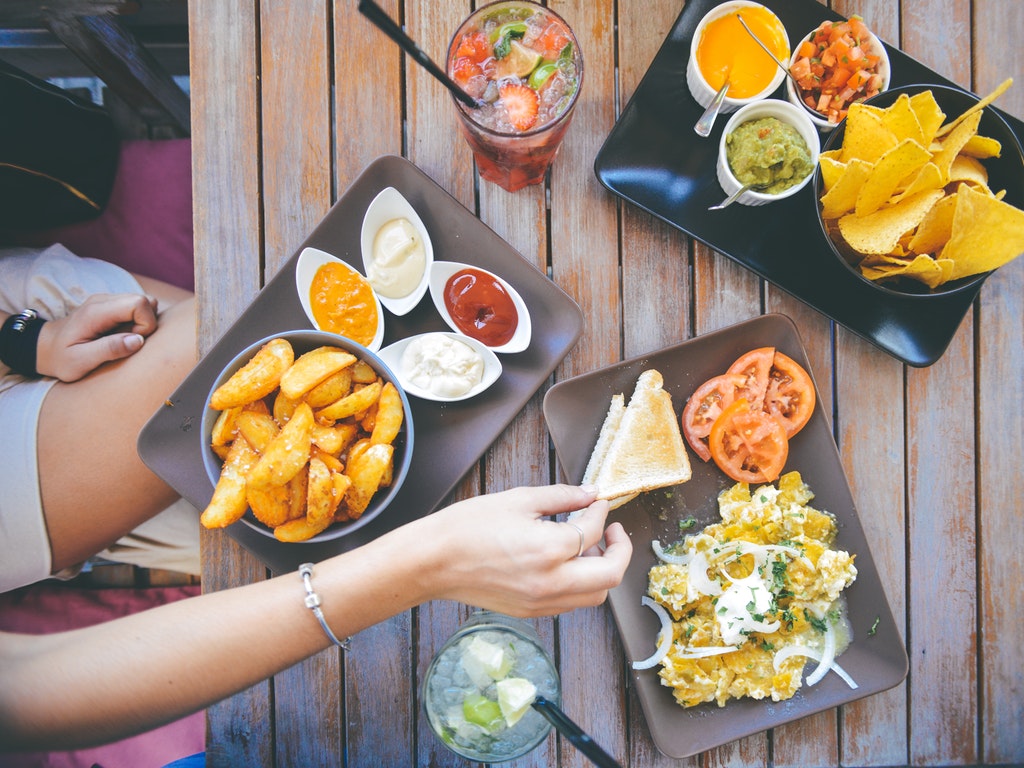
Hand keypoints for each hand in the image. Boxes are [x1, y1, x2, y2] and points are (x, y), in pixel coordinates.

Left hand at [35, 293, 159, 381]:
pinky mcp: (111, 305)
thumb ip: (109, 350)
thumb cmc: (61, 358)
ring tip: (123, 339)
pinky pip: (137, 308)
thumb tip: (138, 340)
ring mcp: (107, 300)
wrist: (44, 347)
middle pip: (146, 300)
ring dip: (143, 323)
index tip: (132, 342)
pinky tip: (121, 335)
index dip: (145, 324)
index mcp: (97, 312)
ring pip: (145, 303)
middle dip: (147, 324)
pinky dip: (137, 322)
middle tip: (127, 341)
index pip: (139, 303)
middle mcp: (104, 300)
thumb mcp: (80, 361)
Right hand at [423, 484, 632, 616]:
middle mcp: (551, 582)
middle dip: (620, 550)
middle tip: (613, 530)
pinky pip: (571, 603)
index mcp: (549, 550)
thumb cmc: (468, 527)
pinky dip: (581, 584)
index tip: (597, 502)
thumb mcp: (519, 500)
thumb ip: (562, 497)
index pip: (592, 531)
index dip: (600, 512)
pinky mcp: (531, 612)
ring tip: (589, 547)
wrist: (433, 561)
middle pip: (610, 575)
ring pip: (595, 595)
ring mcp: (542, 603)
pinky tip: (567, 563)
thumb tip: (590, 494)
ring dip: (602, 571)